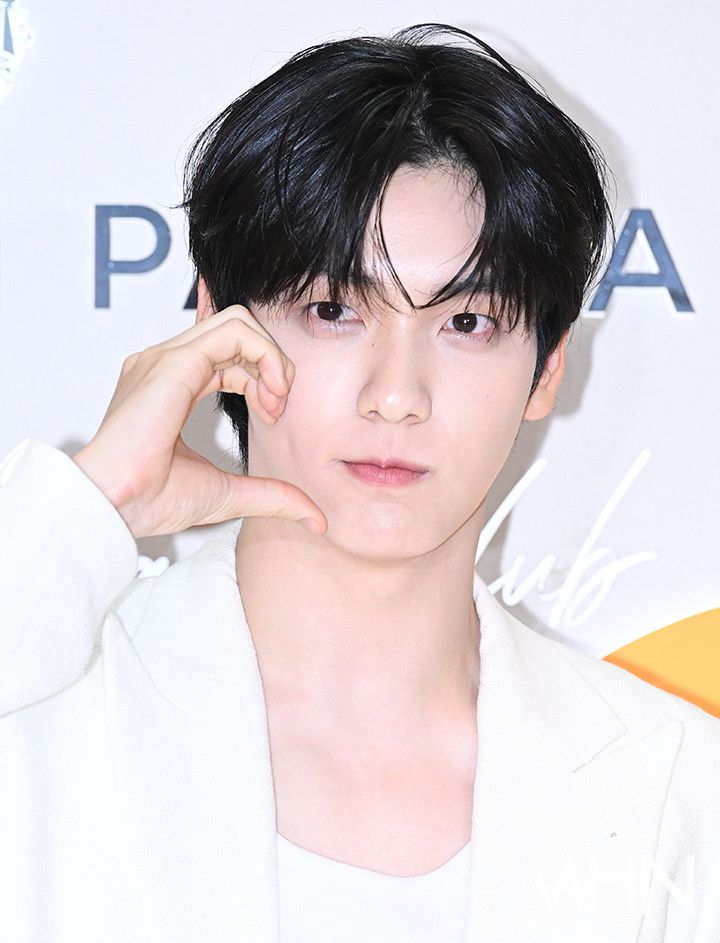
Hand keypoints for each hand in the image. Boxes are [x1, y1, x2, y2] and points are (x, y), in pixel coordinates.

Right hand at [72, 305, 326, 539]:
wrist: (119, 506)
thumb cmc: (154, 500)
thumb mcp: (230, 494)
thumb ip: (273, 495)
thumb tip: (315, 519)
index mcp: (171, 385)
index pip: (227, 353)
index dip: (262, 377)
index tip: (273, 416)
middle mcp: (165, 364)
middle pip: (237, 331)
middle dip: (271, 363)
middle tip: (278, 408)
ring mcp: (166, 358)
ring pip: (237, 321)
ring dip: (270, 355)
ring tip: (276, 397)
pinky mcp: (174, 362)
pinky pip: (233, 331)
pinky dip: (264, 354)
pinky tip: (270, 391)